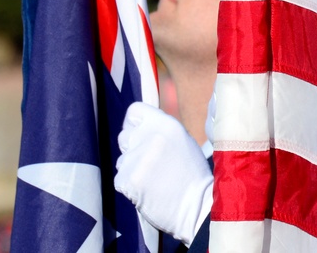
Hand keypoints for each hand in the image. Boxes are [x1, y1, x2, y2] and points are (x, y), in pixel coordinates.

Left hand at [116, 102, 213, 244]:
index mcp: (166, 124)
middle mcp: (149, 137)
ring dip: (132, 168)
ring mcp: (136, 158)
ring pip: (122, 159)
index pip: (134, 111)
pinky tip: (147, 190)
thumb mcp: (182, 141)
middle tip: (150, 162)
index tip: (138, 133)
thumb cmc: (191, 174)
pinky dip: (130, 185)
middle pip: (124, 136)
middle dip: (132, 148)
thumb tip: (139, 127)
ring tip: (153, 178)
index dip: (133, 123)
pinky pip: (120, 178)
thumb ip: (160, 131)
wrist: (196, 206)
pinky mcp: (127, 179)